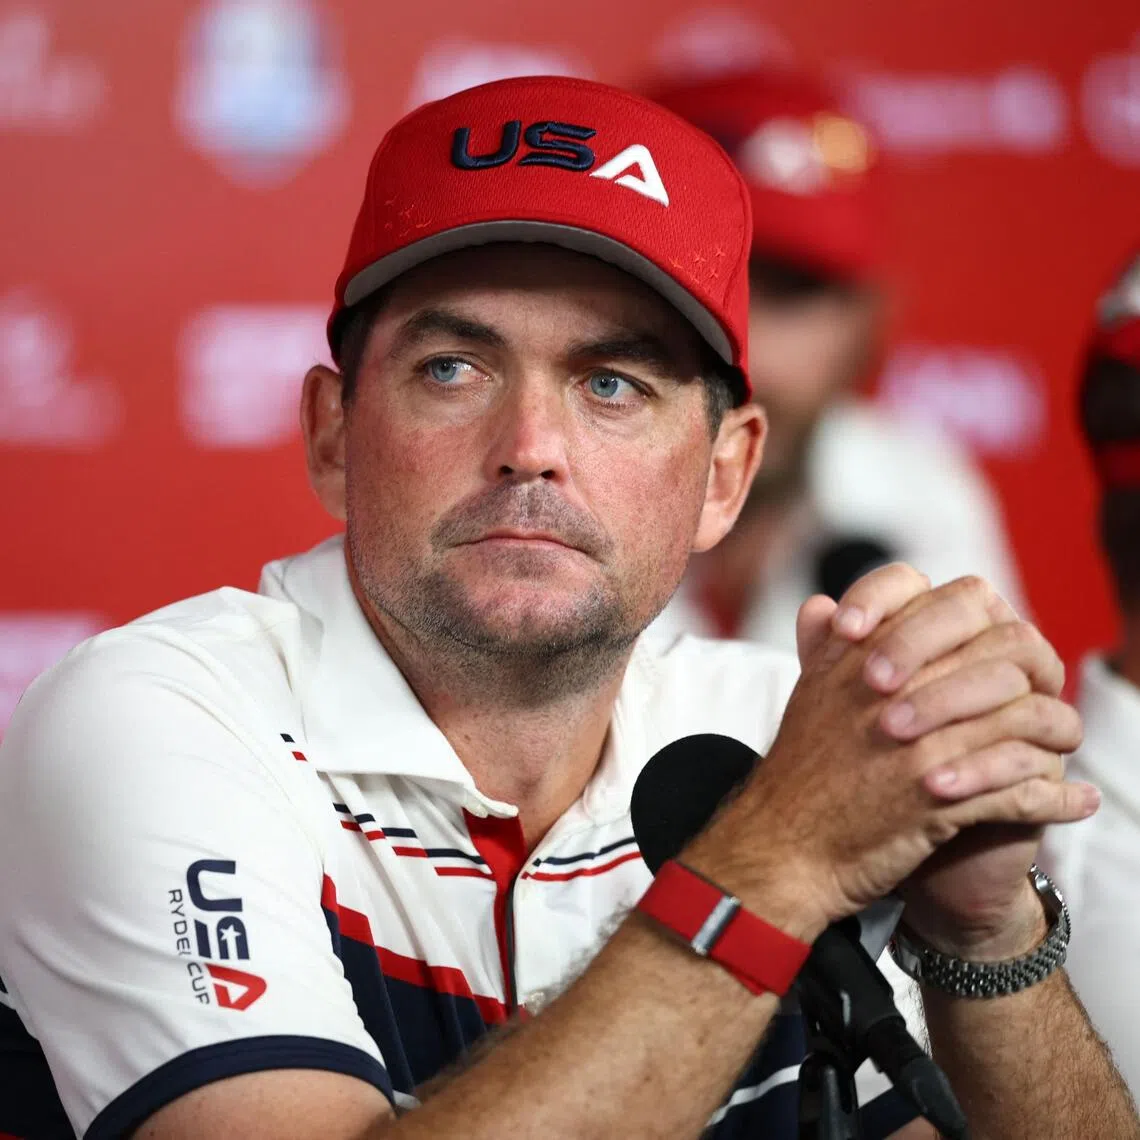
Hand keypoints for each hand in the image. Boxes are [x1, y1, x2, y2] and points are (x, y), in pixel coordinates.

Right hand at [685, 566, 1095, 941]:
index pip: (951, 602)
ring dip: (1058, 732)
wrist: (783, 849)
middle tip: (1044, 696)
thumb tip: (824, 604)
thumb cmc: (800, 773)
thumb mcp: (805, 695)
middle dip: (1037, 673)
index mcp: (864, 655)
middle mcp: (896, 689)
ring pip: (1026, 715)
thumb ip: (824, 645)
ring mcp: (920, 743)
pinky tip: (1075, 801)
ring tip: (1064, 747)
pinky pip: (1023, 788)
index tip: (989, 649)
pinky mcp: (939, 799)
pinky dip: (1058, 797)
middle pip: (1005, 651)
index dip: (983, 620)